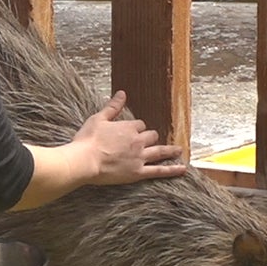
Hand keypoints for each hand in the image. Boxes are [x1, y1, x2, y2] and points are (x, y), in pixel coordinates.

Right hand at [71, 91, 188, 185]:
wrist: (84, 160)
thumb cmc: (88, 139)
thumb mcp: (99, 118)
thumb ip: (113, 106)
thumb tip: (122, 93)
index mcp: (128, 127)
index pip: (139, 125)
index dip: (136, 128)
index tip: (131, 132)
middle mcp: (137, 141)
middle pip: (151, 136)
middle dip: (150, 137)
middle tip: (149, 141)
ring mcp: (139, 157)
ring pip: (159, 151)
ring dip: (170, 150)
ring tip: (179, 150)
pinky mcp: (138, 172)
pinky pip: (159, 171)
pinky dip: (171, 170)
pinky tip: (182, 168)